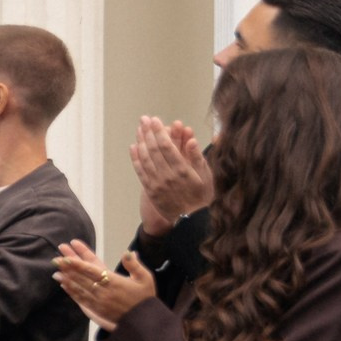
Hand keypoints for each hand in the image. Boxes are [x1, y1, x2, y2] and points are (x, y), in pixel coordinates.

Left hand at [54, 241, 155, 329]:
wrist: (143, 322)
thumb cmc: (145, 298)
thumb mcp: (145, 279)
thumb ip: (134, 265)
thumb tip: (128, 252)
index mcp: (114, 282)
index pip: (92, 270)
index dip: (77, 264)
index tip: (66, 257)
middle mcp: (103, 291)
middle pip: (81, 277)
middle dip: (67, 267)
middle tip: (55, 259)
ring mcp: (98, 301)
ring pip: (79, 288)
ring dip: (66, 279)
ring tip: (55, 271)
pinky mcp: (97, 309)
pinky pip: (81, 299)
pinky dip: (71, 292)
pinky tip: (63, 285)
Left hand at [133, 117, 213, 235]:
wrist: (193, 221)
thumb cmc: (203, 196)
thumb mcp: (207, 176)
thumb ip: (197, 158)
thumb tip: (191, 140)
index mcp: (182, 170)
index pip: (167, 146)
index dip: (159, 131)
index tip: (155, 120)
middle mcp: (167, 176)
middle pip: (153, 149)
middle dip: (148, 132)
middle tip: (144, 119)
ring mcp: (157, 184)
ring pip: (145, 159)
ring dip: (141, 142)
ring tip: (139, 129)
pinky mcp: (151, 191)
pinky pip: (141, 172)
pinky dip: (136, 159)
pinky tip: (134, 147)